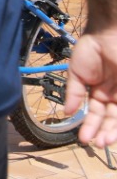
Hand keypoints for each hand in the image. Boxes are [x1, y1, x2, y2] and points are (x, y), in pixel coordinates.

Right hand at [68, 26, 116, 147]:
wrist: (107, 35)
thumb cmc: (90, 50)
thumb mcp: (76, 74)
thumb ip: (73, 94)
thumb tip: (67, 112)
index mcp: (99, 91)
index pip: (95, 113)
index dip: (90, 126)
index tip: (84, 138)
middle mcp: (113, 95)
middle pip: (109, 119)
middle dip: (103, 132)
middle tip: (97, 143)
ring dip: (112, 130)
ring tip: (105, 141)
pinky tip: (113, 130)